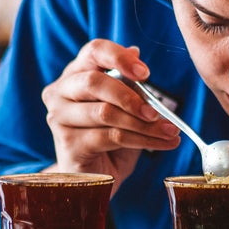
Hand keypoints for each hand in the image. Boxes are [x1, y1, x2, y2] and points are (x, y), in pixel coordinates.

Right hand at [40, 39, 179, 187]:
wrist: (95, 178)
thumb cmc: (109, 138)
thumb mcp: (124, 106)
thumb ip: (127, 82)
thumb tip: (135, 52)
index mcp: (74, 74)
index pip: (93, 51)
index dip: (120, 58)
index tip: (146, 73)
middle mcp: (59, 93)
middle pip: (94, 82)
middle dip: (131, 97)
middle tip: (157, 112)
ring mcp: (59, 119)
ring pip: (106, 113)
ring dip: (143, 124)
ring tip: (169, 131)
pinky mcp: (67, 144)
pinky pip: (110, 137)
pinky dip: (142, 140)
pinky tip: (162, 143)